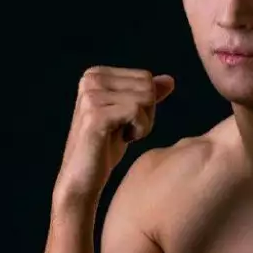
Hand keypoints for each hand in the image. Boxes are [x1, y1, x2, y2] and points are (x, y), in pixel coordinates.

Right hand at [53, 66, 174, 207]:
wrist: (82, 178)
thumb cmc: (104, 148)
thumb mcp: (129, 117)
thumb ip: (146, 95)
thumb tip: (170, 80)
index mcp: (96, 74)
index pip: (146, 78)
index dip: (146, 104)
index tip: (124, 121)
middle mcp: (91, 79)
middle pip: (148, 87)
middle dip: (146, 114)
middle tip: (123, 131)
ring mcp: (91, 96)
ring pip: (146, 98)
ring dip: (143, 124)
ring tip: (121, 136)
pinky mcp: (95, 114)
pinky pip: (137, 112)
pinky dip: (139, 130)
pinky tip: (122, 140)